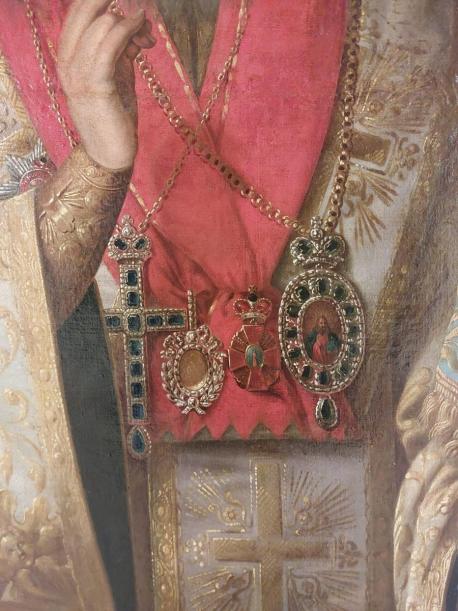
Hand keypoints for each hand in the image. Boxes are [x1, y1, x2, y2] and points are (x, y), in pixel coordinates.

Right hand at [58, 0, 155, 168]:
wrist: (109, 155)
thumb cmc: (114, 117)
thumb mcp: (116, 77)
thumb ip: (120, 51)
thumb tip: (135, 29)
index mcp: (68, 58)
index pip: (78, 13)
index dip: (101, 1)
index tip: (129, 8)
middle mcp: (67, 63)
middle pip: (84, 11)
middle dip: (112, 2)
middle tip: (139, 8)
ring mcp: (78, 75)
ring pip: (102, 25)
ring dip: (130, 19)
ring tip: (146, 24)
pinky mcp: (96, 86)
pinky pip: (110, 46)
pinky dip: (128, 32)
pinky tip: (143, 32)